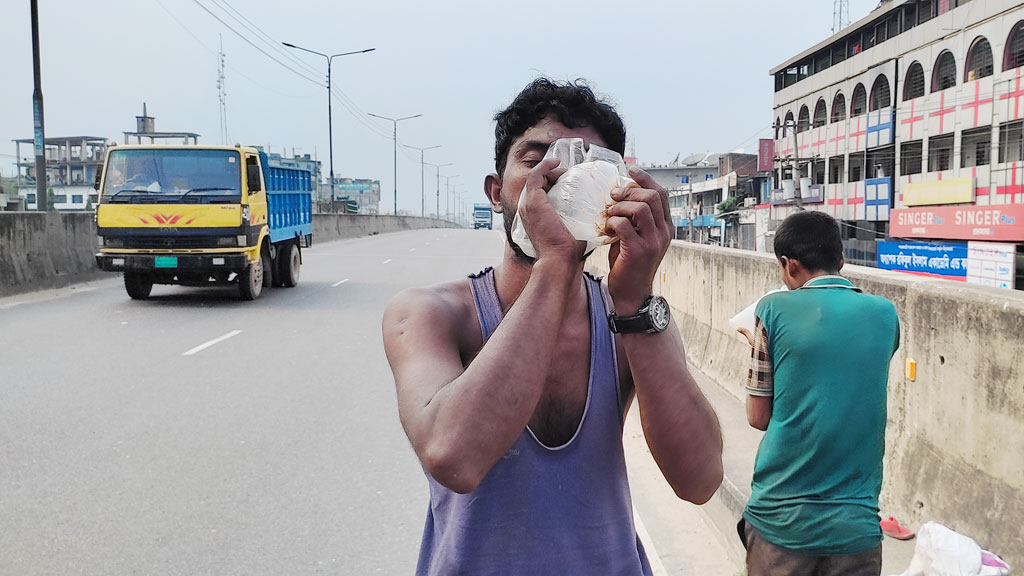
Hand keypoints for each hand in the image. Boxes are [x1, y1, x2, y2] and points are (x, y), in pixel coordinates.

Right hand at [517, 157, 582, 261]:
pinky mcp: (533, 201)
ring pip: (537, 177)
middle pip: (538, 182)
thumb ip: (578, 221)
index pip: (540, 191)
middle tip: (569, 175)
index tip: (570, 180)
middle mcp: (527, 208)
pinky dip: (545, 165)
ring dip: (551, 170)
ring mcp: (528, 204)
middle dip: (553, 175)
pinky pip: (535, 175)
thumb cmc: (567, 251)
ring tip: (565, 171)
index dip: (553, 182)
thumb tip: (596, 217)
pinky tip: (557, 163)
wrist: (558, 259)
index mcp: (534, 216)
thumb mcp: (572, 231)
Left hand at [605, 167, 671, 312]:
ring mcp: (653, 241)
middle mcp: (664, 232)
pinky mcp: (639, 251)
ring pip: (640, 208)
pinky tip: (607, 229)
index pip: (660, 193)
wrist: (630, 293)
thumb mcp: (636, 236)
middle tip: (613, 195)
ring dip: (620, 206)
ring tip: (609, 214)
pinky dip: (613, 222)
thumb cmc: (629, 263)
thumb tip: (619, 192)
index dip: (645, 178)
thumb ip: (633, 218)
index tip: (630, 170)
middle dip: (629, 190)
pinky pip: (624, 225)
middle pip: (652, 196)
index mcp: (665, 226)